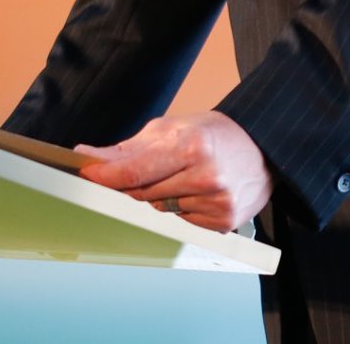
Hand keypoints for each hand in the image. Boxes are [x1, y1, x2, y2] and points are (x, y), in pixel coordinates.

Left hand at [76, 110, 272, 232]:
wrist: (262, 149)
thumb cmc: (214, 134)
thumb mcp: (172, 128)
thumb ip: (129, 148)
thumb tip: (89, 156)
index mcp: (192, 146)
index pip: (135, 170)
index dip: (106, 175)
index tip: (87, 174)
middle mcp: (206, 177)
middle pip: (143, 193)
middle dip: (131, 183)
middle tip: (136, 170)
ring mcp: (216, 203)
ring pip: (160, 209)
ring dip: (158, 196)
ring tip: (181, 175)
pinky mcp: (223, 222)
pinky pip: (181, 221)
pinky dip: (180, 208)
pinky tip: (195, 191)